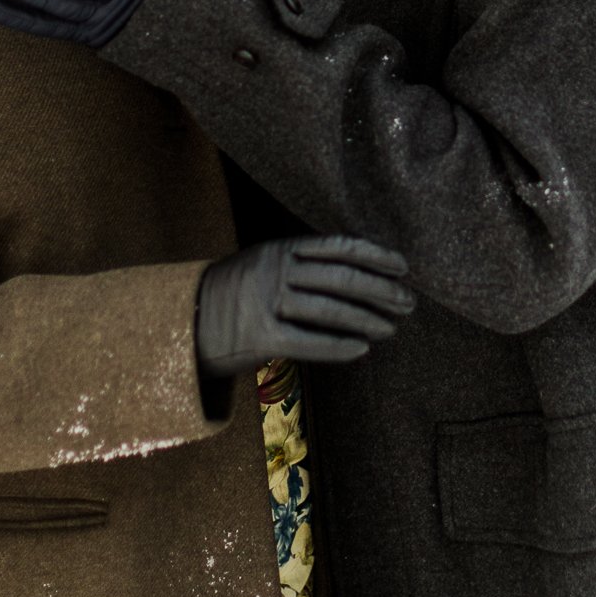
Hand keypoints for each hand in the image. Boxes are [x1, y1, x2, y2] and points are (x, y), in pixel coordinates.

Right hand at [195, 234, 413, 379]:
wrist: (187, 320)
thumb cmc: (236, 293)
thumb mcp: (265, 262)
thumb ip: (303, 262)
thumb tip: (358, 271)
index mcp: (281, 248)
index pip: (339, 247)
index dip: (375, 255)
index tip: (403, 267)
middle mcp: (276, 270)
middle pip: (342, 278)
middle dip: (381, 290)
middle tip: (408, 303)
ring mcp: (266, 302)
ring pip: (329, 311)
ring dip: (367, 320)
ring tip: (391, 328)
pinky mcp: (260, 337)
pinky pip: (307, 342)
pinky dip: (337, 346)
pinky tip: (361, 349)